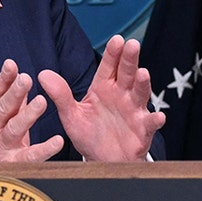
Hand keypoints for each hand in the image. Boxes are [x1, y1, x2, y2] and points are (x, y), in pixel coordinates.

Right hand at [0, 59, 64, 161]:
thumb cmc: (0, 140)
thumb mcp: (4, 117)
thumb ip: (14, 99)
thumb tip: (21, 75)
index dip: (2, 79)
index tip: (11, 65)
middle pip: (3, 109)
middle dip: (14, 93)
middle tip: (26, 79)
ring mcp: (2, 147)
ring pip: (14, 129)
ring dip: (27, 115)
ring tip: (42, 102)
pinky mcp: (15, 163)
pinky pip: (31, 155)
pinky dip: (45, 148)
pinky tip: (58, 141)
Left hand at [39, 35, 165, 160]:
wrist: (102, 161)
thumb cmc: (89, 134)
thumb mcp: (71, 115)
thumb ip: (60, 95)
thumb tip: (43, 74)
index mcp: (103, 88)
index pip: (108, 67)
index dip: (113, 54)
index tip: (117, 39)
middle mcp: (121, 95)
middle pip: (127, 73)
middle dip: (130, 59)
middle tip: (132, 44)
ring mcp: (134, 111)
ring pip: (140, 94)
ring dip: (143, 84)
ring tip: (143, 73)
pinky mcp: (142, 131)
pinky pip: (149, 124)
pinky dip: (154, 120)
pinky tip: (158, 116)